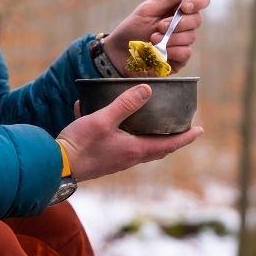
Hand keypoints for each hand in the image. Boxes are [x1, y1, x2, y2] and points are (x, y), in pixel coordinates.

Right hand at [56, 84, 203, 181]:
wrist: (55, 166)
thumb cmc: (80, 144)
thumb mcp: (103, 119)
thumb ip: (125, 104)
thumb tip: (147, 89)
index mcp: (135, 150)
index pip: (169, 145)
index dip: (186, 137)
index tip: (200, 131)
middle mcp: (129, 158)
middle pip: (157, 149)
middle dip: (171, 138)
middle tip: (181, 127)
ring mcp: (116, 160)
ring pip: (140, 148)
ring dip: (149, 136)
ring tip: (153, 123)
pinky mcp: (104, 159)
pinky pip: (121, 145)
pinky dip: (123, 132)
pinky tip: (107, 116)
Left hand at [105, 0, 210, 75]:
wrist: (120, 52)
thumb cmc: (133, 28)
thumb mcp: (149, 9)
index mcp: (179, 8)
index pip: (201, 0)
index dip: (197, 2)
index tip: (184, 7)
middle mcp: (185, 24)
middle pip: (197, 19)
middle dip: (178, 23)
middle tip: (159, 26)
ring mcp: (183, 41)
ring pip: (190, 37)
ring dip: (170, 38)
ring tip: (153, 39)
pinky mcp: (180, 58)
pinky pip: (186, 52)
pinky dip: (173, 51)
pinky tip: (160, 51)